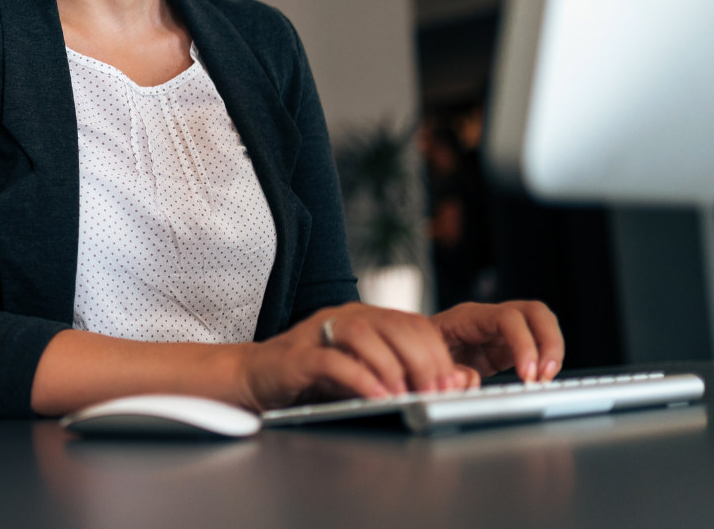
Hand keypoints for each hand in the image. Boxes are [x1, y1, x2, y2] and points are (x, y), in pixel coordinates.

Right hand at [232, 303, 472, 410]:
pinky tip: (375, 396)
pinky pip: (333, 360)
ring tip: (403, 396)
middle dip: (422, 361)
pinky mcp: (297, 354)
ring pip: (365, 334)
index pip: (414, 323)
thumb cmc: (314, 379)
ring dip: (391, 367)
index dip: (438, 353)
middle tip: (432, 392)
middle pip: (395, 325)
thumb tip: (457, 382)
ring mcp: (319, 332)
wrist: (256, 377)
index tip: (449, 385)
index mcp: (366, 318)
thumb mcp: (367, 376)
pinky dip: (360, 378)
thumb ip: (407, 378)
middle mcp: (345, 317)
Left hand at [430, 300, 563, 382]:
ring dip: (553, 351)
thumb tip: (470, 380)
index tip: (526, 374)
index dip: (523, 343)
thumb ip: (447, 371)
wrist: (415, 352)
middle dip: (549, 342)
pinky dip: (546, 360)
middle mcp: (491, 318)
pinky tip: (539, 380)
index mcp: (469, 316)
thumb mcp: (425, 360)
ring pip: (542, 324)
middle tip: (544, 375)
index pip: (508, 318)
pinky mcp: (509, 346)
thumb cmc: (418, 350)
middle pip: (535, 312)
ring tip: (545, 379)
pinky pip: (539, 344)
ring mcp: (503, 330)